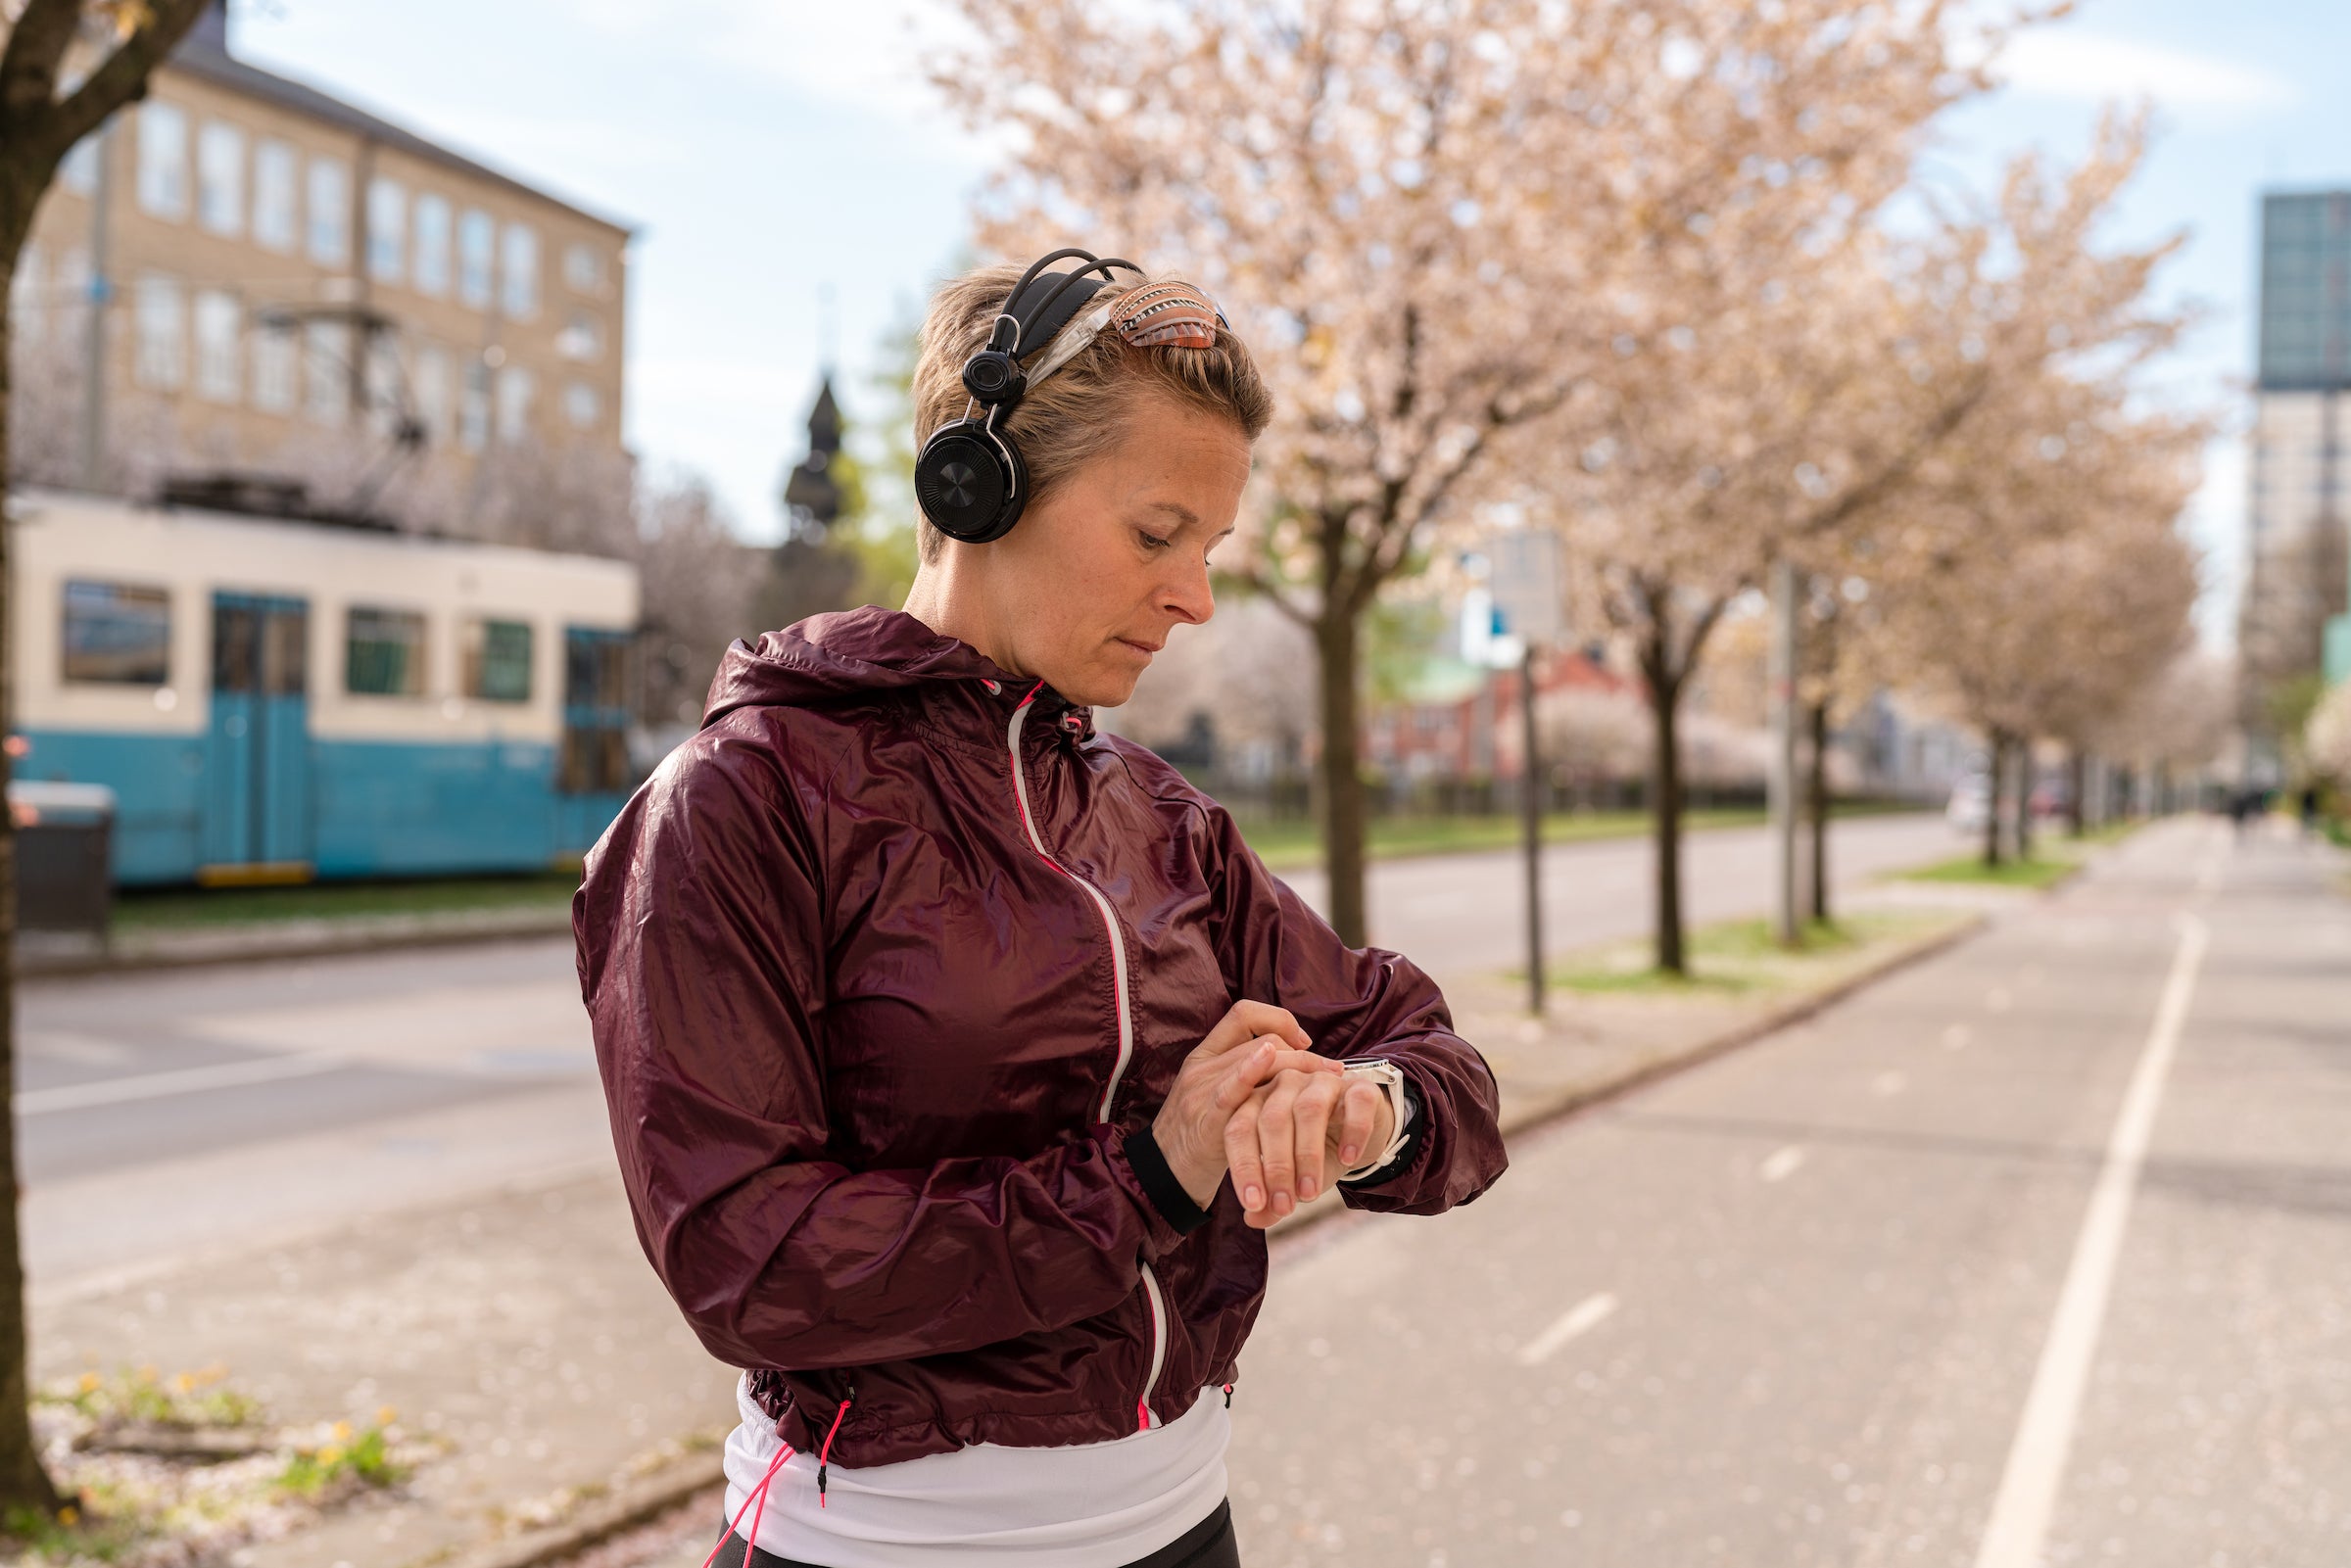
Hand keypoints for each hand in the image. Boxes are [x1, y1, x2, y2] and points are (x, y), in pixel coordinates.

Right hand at [1151, 1002, 1340, 1208]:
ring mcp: (1202, 1089)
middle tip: (1332, 1070)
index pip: (1243, 1014)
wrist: (1161, 1176)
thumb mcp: (1213, 1097)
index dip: (1278, 1020)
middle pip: (1263, 1040)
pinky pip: (1232, 1087)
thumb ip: (1242, 1077)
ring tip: (1329, 1080)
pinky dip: (1252, 1069)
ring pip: (1258, 1056)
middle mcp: (1203, 1065)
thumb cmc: (1196, 1138)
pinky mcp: (1206, 1117)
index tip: (1302, 1041)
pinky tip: (1274, 1064)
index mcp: (1205, 1056)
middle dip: (1303, 1053)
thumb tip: (1289, 1064)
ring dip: (1300, 1065)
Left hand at [1226, 1068, 1394, 1227]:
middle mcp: (1286, 1085)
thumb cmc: (1317, 1153)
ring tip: (1310, 1194)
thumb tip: (1253, 1220)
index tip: (1253, 1205)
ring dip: (1308, 1156)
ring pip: (1308, 1110)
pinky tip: (1348, 1160)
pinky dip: (1352, 1132)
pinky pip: (1354, 1103)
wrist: (1361, 1132)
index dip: (1243, 1168)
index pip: (1239, 1129)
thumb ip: (1271, 1199)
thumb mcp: (1293, 1179)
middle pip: (1272, 1119)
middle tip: (1285, 1207)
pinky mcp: (1360, 1087)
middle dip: (1277, 1168)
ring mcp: (1322, 1082)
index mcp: (1258, 1102)